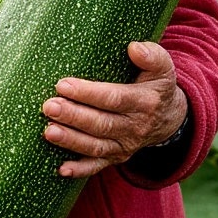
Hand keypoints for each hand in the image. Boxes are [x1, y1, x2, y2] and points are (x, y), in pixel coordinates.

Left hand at [42, 41, 188, 178]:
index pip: (114, 99)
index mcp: (145, 102)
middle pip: (101, 124)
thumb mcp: (162, 68)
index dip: (88, 93)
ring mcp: (126, 145)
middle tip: (49, 106)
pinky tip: (60, 169)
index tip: (62, 84)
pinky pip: (98, 166)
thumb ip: (151, 56)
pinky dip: (80, 169)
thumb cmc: (155, 85)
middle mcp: (136, 127)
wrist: (168, 117)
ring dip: (71, 141)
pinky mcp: (117, 157)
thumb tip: (134, 48)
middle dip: (73, 116)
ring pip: (96, 146)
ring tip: (48, 132)